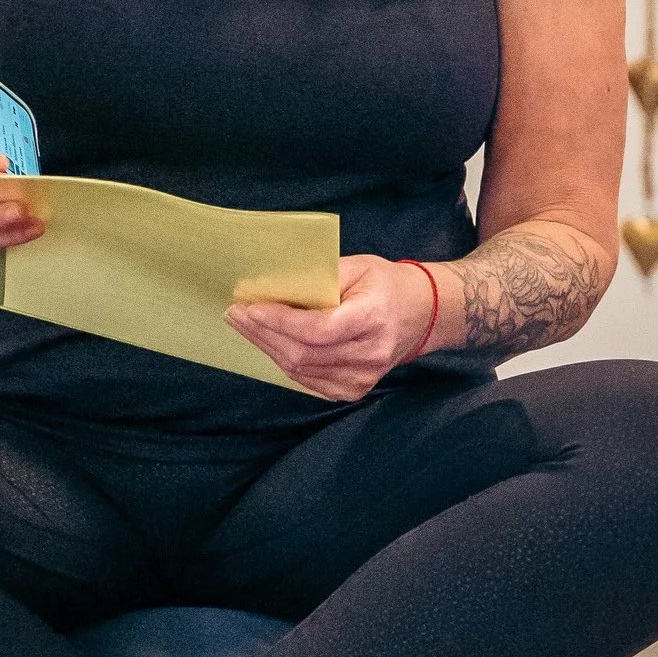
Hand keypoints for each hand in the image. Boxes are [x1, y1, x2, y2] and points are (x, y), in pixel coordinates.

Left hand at [227, 253, 440, 402]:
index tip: (248, 308)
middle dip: (263, 333)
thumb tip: (272, 286)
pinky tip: (271, 344)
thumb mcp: (357, 266)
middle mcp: (370, 353)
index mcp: (372, 318)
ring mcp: (363, 377)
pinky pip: (309, 381)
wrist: (422, 314)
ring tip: (246, 327)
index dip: (279, 321)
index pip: (318, 329)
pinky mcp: (355, 389)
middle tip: (235, 314)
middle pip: (303, 352)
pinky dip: (285, 363)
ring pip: (301, 370)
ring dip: (268, 348)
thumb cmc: (385, 284)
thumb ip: (317, 278)